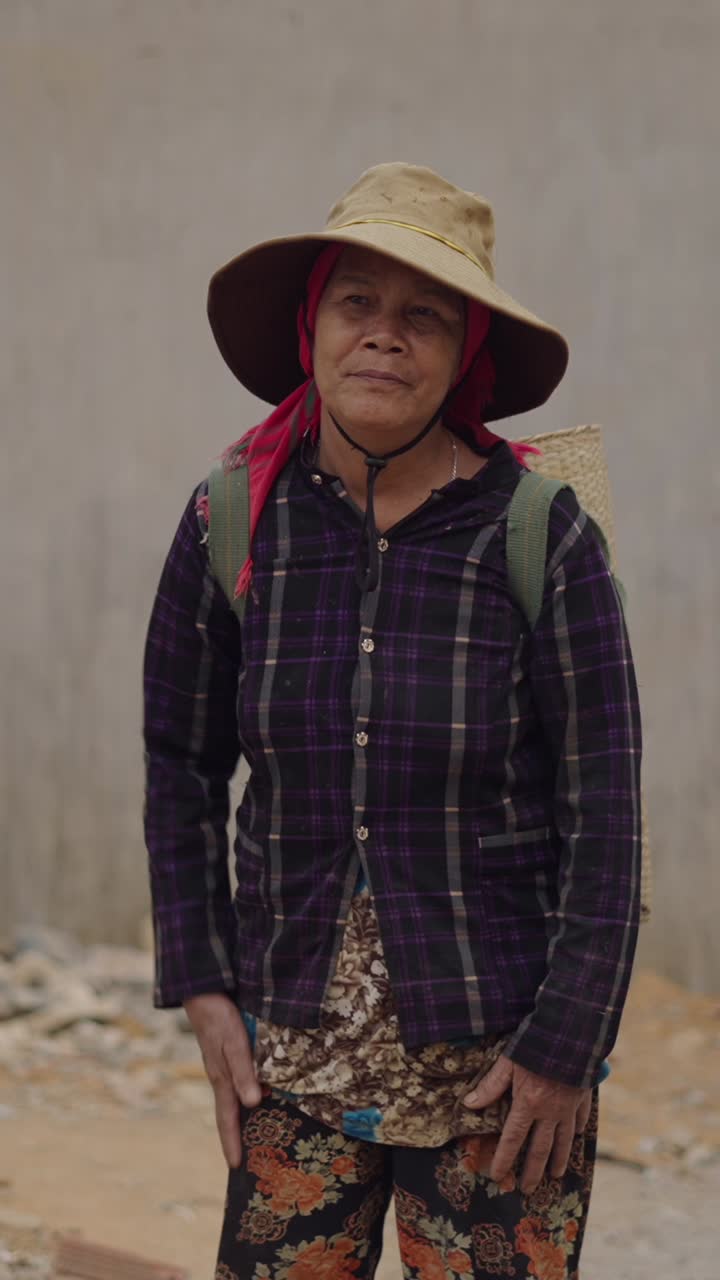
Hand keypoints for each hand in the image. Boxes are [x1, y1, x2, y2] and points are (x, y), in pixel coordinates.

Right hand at [183, 993, 260, 1167]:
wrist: (204, 992)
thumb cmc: (219, 1017)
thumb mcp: (233, 1043)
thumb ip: (242, 1071)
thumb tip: (252, 1104)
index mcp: (221, 1079)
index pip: (227, 1118)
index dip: (232, 1142)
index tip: (235, 1167)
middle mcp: (221, 1077)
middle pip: (228, 1114)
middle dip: (235, 1137)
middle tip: (245, 1161)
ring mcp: (222, 1066)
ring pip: (232, 1099)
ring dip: (240, 1119)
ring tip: (252, 1136)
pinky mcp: (226, 1054)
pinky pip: (236, 1082)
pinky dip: (243, 1096)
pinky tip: (253, 1097)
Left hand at [464, 1054, 592, 1193]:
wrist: (570, 1032)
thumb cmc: (534, 1044)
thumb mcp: (508, 1061)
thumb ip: (491, 1085)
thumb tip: (469, 1104)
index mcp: (528, 1104)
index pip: (512, 1139)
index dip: (504, 1159)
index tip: (497, 1175)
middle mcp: (549, 1112)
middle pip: (540, 1149)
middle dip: (532, 1171)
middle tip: (528, 1189)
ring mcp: (568, 1106)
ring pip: (563, 1141)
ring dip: (558, 1160)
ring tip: (555, 1175)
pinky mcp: (582, 1096)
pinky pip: (580, 1119)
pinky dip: (577, 1131)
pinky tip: (575, 1137)